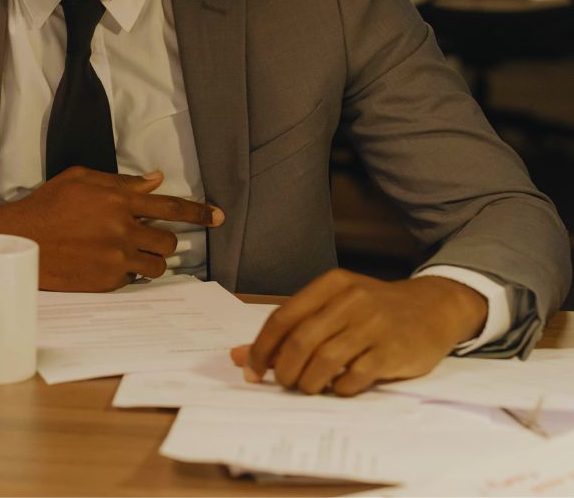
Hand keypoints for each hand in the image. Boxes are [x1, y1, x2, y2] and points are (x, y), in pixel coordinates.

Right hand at [0, 166, 223, 291]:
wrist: (20, 240)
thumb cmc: (47, 205)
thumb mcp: (81, 180)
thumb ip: (120, 182)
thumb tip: (155, 181)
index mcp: (118, 200)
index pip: (170, 206)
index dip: (198, 212)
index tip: (218, 217)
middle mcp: (122, 229)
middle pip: (168, 240)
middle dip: (163, 238)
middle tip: (146, 237)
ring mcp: (115, 258)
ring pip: (157, 264)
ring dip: (149, 258)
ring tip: (127, 252)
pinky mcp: (107, 281)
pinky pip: (133, 279)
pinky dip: (126, 272)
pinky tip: (104, 262)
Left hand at [230, 269, 487, 395]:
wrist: (433, 308)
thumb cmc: (373, 310)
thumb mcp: (333, 307)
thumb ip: (290, 329)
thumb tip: (239, 356)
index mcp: (330, 285)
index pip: (282, 318)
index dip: (261, 348)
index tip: (250, 369)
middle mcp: (351, 300)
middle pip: (300, 341)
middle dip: (282, 369)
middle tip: (281, 382)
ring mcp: (373, 325)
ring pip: (324, 361)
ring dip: (307, 382)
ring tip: (307, 387)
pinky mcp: (393, 351)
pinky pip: (354, 377)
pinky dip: (338, 388)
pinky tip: (337, 387)